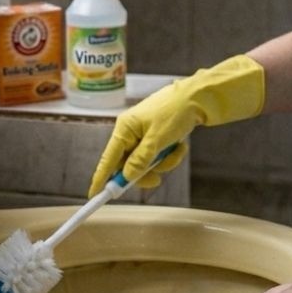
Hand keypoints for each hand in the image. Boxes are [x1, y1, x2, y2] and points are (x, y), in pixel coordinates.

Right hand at [88, 54, 264, 194]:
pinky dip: (170, 155)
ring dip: (163, 163)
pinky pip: (158, 156)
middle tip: (157, 180)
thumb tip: (126, 176)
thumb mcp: (158, 139)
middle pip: (129, 165)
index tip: (94, 194)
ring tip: (176, 151)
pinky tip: (180, 145)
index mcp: (125, 128)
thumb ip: (141, 159)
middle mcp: (131, 132)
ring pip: (146, 163)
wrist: (197, 97)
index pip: (108, 159)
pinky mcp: (156, 137)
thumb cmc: (175, 111)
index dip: (101, 178)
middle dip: (145, 173)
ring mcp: (143, 135)